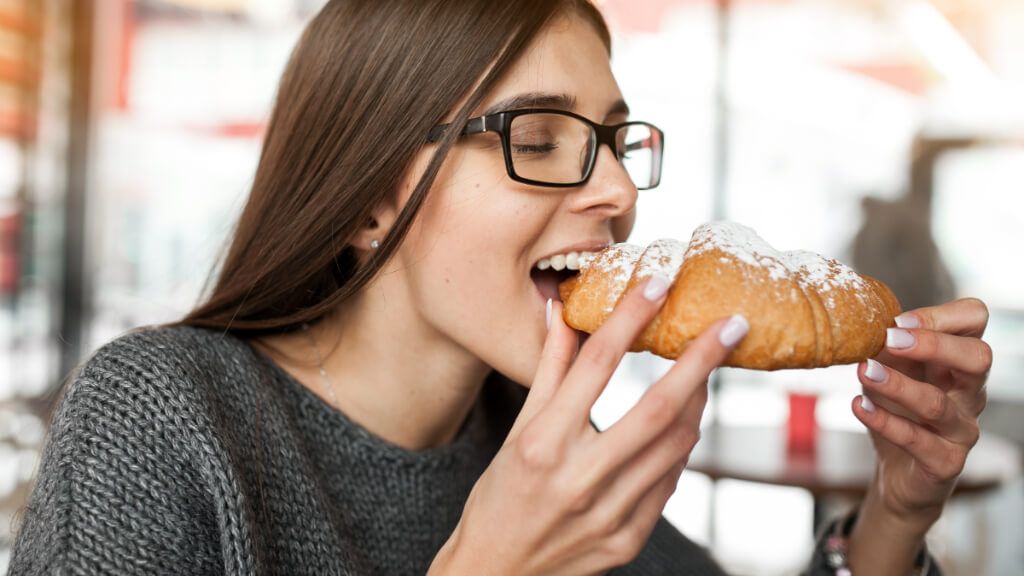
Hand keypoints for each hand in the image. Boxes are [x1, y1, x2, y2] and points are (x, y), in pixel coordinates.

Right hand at [429, 277, 748, 575]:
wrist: (495, 575)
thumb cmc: (498, 499)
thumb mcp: (516, 433)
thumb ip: (547, 372)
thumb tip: (561, 312)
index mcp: (543, 443)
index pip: (596, 365)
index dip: (631, 317)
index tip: (659, 283)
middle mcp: (578, 479)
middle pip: (656, 407)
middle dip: (702, 360)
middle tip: (732, 324)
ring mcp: (608, 515)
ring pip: (675, 446)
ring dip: (699, 402)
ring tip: (709, 371)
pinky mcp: (627, 540)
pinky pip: (670, 483)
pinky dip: (681, 448)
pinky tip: (684, 424)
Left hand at [848, 298, 990, 573]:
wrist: (897, 474)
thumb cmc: (898, 413)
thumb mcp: (890, 374)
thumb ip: (887, 350)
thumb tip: (869, 324)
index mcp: (958, 362)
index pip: (975, 321)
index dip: (942, 316)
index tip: (899, 321)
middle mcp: (970, 393)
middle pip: (978, 357)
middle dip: (934, 344)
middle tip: (890, 339)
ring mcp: (962, 429)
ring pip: (939, 404)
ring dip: (898, 385)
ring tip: (865, 372)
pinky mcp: (945, 462)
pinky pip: (917, 441)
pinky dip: (885, 422)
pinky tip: (859, 406)